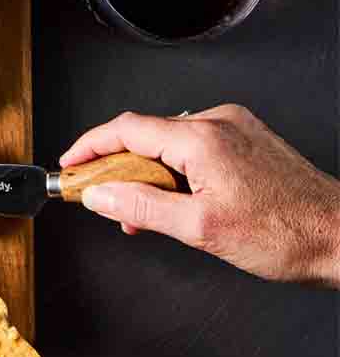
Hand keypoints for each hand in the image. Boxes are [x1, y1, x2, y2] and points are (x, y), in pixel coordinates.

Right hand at [61, 104, 339, 284]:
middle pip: (146, 135)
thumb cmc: (285, 235)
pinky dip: (175, 170)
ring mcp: (235, 127)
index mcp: (202, 139)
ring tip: (146, 214)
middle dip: (119, 169)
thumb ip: (142, 207)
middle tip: (104, 201)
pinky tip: (177, 201)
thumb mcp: (201, 229)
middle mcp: (217, 122)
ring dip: (148, 174)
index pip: (126, 129)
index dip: (90, 146)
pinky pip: (194, 146)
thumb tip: (100, 196)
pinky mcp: (247, 138)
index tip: (70, 165)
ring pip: (170, 142)